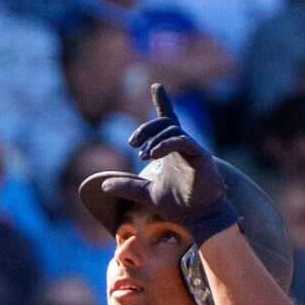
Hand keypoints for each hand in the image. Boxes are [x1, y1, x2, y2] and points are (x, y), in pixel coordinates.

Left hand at [126, 84, 232, 237]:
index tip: (156, 86)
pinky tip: (152, 154)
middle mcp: (183, 145)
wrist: (199, 218)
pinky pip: (183, 141)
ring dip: (154, 139)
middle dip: (146, 129)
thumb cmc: (179, 204)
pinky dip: (166, 144)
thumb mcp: (146, 194)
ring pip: (173, 129)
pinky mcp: (202, 156)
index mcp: (172, 150)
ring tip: (142, 154)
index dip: (163, 101)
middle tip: (132, 144)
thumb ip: (128, 186)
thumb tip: (103, 185)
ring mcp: (193, 149)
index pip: (168, 120)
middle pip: (165, 123)